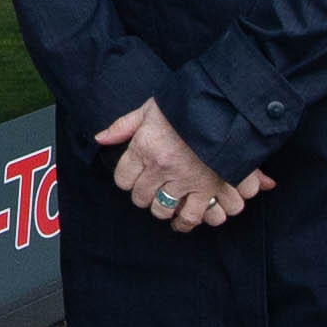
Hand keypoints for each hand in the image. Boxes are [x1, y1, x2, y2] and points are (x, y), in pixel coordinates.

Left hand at [94, 99, 267, 230]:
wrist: (225, 105)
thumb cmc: (186, 104)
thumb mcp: (150, 108)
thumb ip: (124, 125)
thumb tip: (100, 139)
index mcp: (144, 147)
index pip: (122, 179)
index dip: (127, 180)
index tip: (134, 176)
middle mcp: (161, 167)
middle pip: (141, 197)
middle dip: (144, 195)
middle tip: (152, 190)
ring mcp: (184, 180)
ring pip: (164, 210)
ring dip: (164, 209)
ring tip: (167, 204)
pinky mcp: (208, 188)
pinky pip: (193, 216)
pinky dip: (187, 221)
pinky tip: (184, 219)